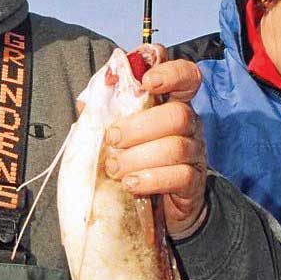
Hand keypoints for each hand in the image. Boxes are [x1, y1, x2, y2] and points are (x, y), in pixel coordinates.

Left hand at [103, 51, 207, 237]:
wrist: (151, 208)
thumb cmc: (130, 161)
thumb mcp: (113, 134)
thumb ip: (102, 114)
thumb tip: (87, 101)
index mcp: (169, 104)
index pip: (184, 76)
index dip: (171, 72)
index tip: (147, 81)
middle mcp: (188, 125)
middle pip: (178, 114)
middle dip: (139, 126)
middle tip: (112, 139)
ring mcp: (194, 153)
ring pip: (176, 146)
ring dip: (138, 157)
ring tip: (114, 168)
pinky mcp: (193, 182)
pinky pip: (180, 176)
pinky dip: (151, 179)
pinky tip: (131, 184)